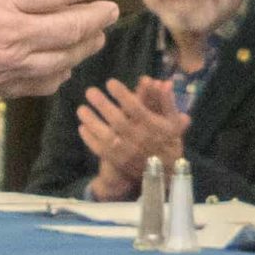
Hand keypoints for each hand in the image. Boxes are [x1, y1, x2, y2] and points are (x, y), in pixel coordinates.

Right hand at [0, 0, 116, 98]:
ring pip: (60, 60)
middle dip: (96, 18)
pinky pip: (36, 85)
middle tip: (110, 11)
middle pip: (70, 28)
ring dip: (83, 47)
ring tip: (95, 38)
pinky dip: (56, 76)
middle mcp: (10, 34)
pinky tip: (62, 70)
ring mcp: (2, 65)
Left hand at [78, 76, 188, 199]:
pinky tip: (82, 127)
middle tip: (89, 91)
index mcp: (151, 125)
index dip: (122, 94)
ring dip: (92, 121)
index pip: (135, 107)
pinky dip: (90, 139)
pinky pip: (100, 150)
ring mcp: (125, 151)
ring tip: (81, 109)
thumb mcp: (173, 121)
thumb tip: (164, 82)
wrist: (163, 172)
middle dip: (102, 105)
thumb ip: (167, 101)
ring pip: (105, 136)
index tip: (110, 82)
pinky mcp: (116, 160)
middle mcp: (137, 137)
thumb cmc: (168, 141)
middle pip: (117, 120)